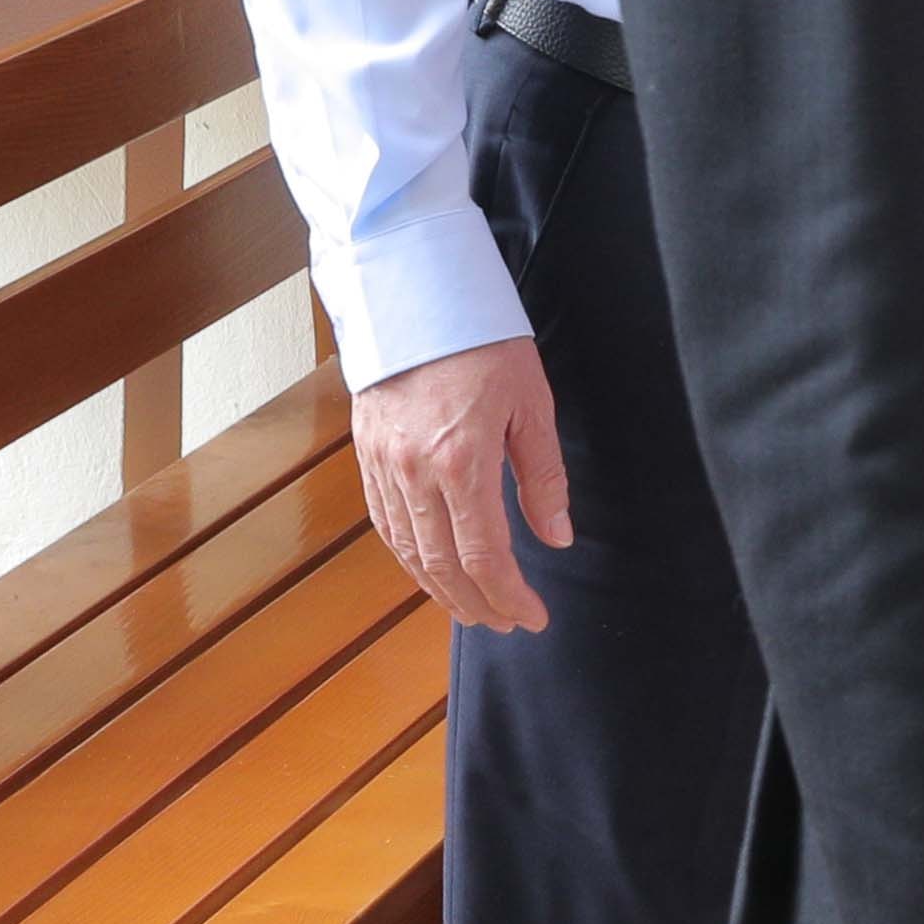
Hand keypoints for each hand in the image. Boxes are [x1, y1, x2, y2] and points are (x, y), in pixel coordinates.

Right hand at [349, 334, 570, 631]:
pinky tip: (432, 573)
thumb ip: (543, 477)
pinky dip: (410, 560)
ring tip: (476, 610)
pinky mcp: (367, 459)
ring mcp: (384, 469)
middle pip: (443, 565)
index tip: (534, 617)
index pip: (485, 554)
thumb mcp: (533, 404)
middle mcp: (415, 475)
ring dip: (442, 591)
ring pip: (409, 553)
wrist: (415, 299)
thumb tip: (557, 538)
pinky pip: (387, 526)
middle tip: (509, 623)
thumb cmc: (485, 344)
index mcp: (462, 462)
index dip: (510, 595)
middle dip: (479, 604)